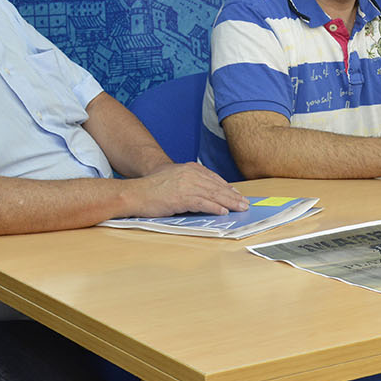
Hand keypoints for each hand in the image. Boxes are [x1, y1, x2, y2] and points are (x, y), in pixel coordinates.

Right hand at [126, 162, 249, 215]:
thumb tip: (205, 194)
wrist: (135, 192)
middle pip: (217, 186)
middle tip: (245, 203)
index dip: (227, 188)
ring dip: (229, 203)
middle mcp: (190, 174)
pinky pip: (203, 203)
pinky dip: (215, 208)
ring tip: (240, 208)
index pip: (214, 178)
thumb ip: (190, 183)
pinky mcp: (181, 197)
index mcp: (189, 169)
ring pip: (213, 195)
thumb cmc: (152, 189)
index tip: (237, 194)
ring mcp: (186, 185)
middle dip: (233, 196)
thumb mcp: (174, 179)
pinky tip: (223, 212)